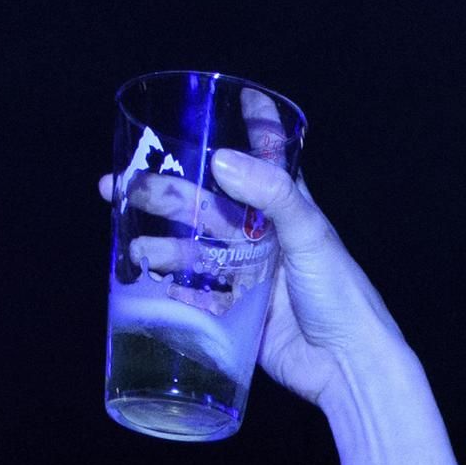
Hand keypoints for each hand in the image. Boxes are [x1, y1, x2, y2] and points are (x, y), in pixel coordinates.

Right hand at [102, 148, 462, 464]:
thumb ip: (271, 193)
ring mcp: (248, 274)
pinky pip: (196, 295)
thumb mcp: (310, 234)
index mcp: (284, 208)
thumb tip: (221, 159)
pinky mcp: (237, 312)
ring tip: (132, 249)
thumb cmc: (341, 295)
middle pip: (204, 205)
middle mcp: (263, 237)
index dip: (250, 126)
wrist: (347, 366)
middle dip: (162, 194)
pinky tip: (144, 282)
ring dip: (160, 246)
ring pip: (193, 251)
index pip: (265, 157)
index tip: (226, 98)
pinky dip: (170, 288)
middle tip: (118, 186)